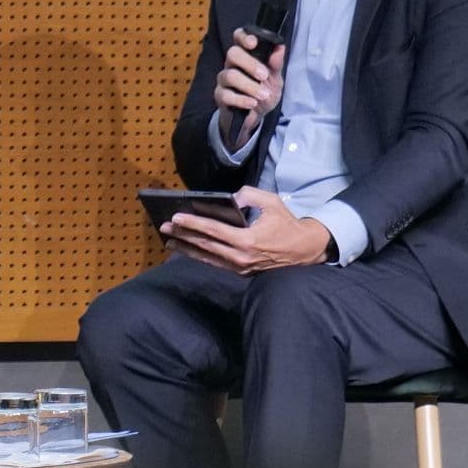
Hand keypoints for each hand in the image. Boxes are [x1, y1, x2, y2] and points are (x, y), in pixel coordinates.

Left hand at [163, 187, 330, 274]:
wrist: (304, 250)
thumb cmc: (286, 224)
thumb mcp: (271, 202)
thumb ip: (249, 195)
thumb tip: (228, 198)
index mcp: (248, 240)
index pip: (213, 230)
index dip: (192, 224)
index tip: (175, 217)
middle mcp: (241, 257)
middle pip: (204, 244)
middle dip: (182, 235)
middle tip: (163, 226)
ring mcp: (239, 268)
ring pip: (206, 257)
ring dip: (185, 248)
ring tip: (168, 239)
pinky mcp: (240, 272)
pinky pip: (214, 263)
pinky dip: (198, 255)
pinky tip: (186, 248)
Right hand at [214, 32, 287, 152]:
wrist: (256, 116)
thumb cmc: (264, 93)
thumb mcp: (275, 79)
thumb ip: (276, 64)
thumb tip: (279, 47)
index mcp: (246, 56)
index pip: (239, 38)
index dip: (243, 36)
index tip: (253, 42)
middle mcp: (232, 65)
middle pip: (232, 54)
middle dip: (250, 64)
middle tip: (263, 76)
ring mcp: (224, 81)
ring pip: (230, 75)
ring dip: (249, 85)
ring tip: (263, 95)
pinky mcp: (220, 96)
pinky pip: (226, 95)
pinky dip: (242, 99)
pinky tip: (252, 103)